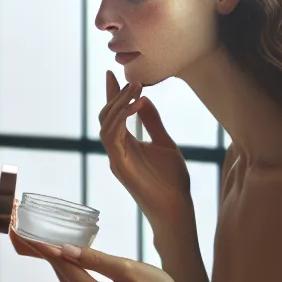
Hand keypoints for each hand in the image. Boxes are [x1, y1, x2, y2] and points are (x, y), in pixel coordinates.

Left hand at [10, 231, 203, 281]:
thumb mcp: (130, 270)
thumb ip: (96, 260)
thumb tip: (66, 250)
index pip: (63, 267)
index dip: (42, 247)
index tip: (23, 232)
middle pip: (60, 274)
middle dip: (41, 251)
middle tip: (21, 230)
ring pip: (66, 280)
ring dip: (53, 260)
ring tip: (34, 239)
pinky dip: (68, 270)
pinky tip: (60, 256)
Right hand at [100, 71, 192, 232]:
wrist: (176, 209)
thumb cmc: (172, 182)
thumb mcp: (165, 144)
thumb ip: (153, 124)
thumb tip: (144, 100)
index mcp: (127, 145)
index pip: (115, 114)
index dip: (112, 94)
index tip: (113, 73)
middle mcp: (117, 151)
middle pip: (106, 117)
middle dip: (115, 95)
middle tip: (131, 78)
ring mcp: (116, 159)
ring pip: (106, 125)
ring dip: (118, 104)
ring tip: (134, 89)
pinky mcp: (120, 167)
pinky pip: (112, 138)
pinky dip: (121, 119)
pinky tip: (134, 106)